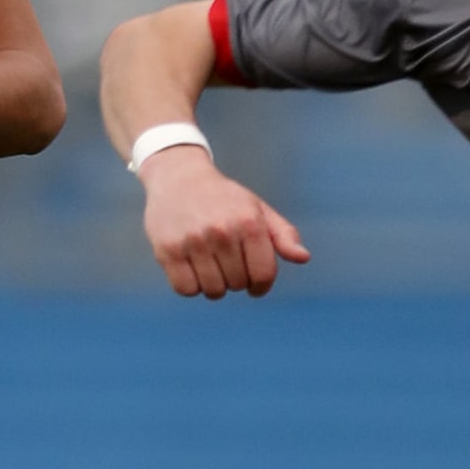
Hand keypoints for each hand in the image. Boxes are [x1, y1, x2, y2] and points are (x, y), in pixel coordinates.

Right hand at [140, 146, 309, 298]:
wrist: (178, 177)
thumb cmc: (224, 200)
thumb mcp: (257, 210)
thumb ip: (283, 235)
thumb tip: (303, 258)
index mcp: (248, 222)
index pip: (263, 274)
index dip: (261, 285)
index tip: (255, 283)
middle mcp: (222, 231)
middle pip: (238, 284)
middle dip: (236, 279)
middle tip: (226, 261)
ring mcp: (193, 241)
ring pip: (213, 291)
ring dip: (214, 285)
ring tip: (210, 264)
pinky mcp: (167, 250)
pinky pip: (185, 290)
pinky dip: (191, 286)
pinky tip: (192, 268)